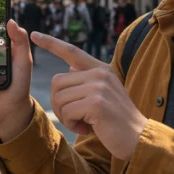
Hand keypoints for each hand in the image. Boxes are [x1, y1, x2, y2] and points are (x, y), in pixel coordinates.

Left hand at [29, 32, 146, 160]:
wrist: (138, 139)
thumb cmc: (116, 121)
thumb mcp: (102, 96)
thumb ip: (86, 82)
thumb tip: (69, 69)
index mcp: (101, 69)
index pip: (72, 51)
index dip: (51, 43)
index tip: (34, 35)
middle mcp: (100, 74)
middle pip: (57, 82)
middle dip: (58, 104)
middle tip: (73, 118)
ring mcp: (99, 87)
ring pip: (59, 98)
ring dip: (65, 116)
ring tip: (83, 123)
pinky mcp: (96, 103)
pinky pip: (67, 112)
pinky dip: (71, 124)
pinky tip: (86, 129)